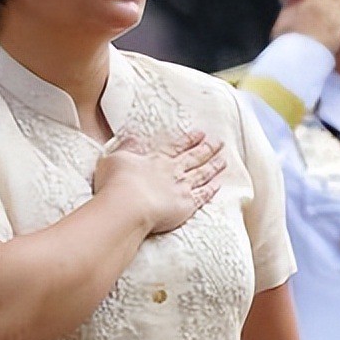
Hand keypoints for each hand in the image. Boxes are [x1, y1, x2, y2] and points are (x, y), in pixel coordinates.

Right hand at [93, 130, 225, 233]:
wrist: (127, 206)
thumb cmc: (116, 183)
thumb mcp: (116, 158)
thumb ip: (126, 147)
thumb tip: (131, 136)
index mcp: (156, 159)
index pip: (176, 146)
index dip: (189, 140)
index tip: (200, 134)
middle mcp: (173, 171)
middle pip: (195, 157)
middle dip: (208, 148)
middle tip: (220, 142)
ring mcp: (182, 188)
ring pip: (203, 174)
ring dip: (214, 166)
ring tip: (224, 160)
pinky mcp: (187, 206)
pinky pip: (204, 195)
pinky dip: (212, 188)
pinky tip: (219, 184)